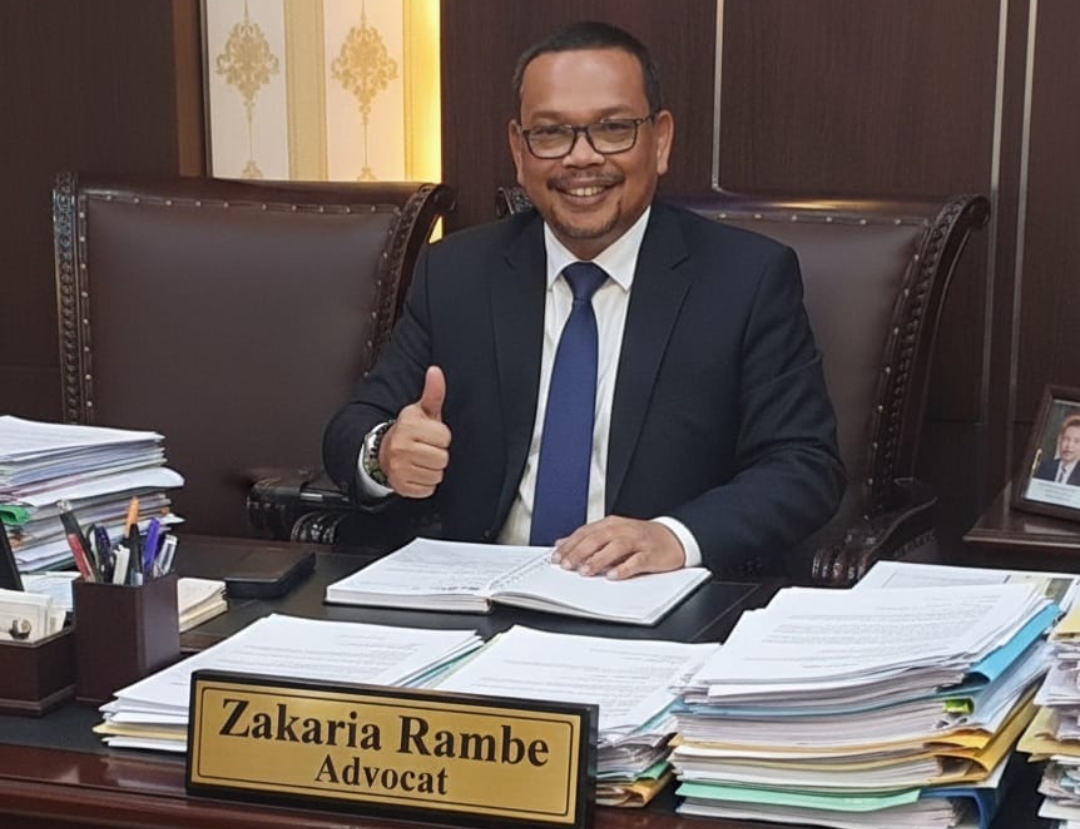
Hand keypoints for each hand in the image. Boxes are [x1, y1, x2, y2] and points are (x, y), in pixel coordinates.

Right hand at [380, 366, 450, 497]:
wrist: (383, 452)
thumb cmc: (409, 431)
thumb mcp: (421, 411)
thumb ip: (433, 392)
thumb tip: (436, 371)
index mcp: (409, 426)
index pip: (444, 437)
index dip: (442, 436)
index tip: (431, 435)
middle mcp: (401, 447)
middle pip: (442, 458)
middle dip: (438, 454)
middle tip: (427, 448)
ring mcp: (400, 468)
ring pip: (436, 475)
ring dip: (433, 469)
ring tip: (422, 460)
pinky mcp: (401, 485)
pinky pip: (428, 489)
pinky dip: (425, 483)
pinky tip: (417, 472)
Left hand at [551, 516, 685, 579]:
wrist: (673, 537)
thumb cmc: (640, 538)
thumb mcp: (613, 534)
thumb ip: (588, 538)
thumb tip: (561, 544)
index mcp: (611, 524)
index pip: (586, 532)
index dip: (570, 545)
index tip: (556, 557)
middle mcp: (623, 530)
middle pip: (598, 538)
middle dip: (579, 552)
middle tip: (566, 565)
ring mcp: (638, 541)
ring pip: (615, 547)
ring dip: (598, 559)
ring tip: (585, 571)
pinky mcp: (651, 554)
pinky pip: (636, 561)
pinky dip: (624, 568)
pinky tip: (613, 576)